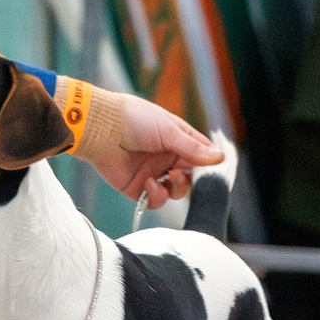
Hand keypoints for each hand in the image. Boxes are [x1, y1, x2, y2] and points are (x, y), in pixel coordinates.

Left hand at [74, 90, 220, 208]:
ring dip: (177, 189)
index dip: (208, 165)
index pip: (201, 156)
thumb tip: (219, 158)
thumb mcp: (169, 130)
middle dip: (192, 179)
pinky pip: (156, 200)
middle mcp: (166, 158)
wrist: (101, 127)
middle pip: (191, 178)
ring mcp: (153, 173)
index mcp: (177, 140)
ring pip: (176, 192)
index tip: (214, 171)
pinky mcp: (137, 187)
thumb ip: (193, 148)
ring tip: (169, 178)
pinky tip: (150, 183)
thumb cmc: (134, 119)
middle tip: (183, 173)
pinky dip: (158, 196)